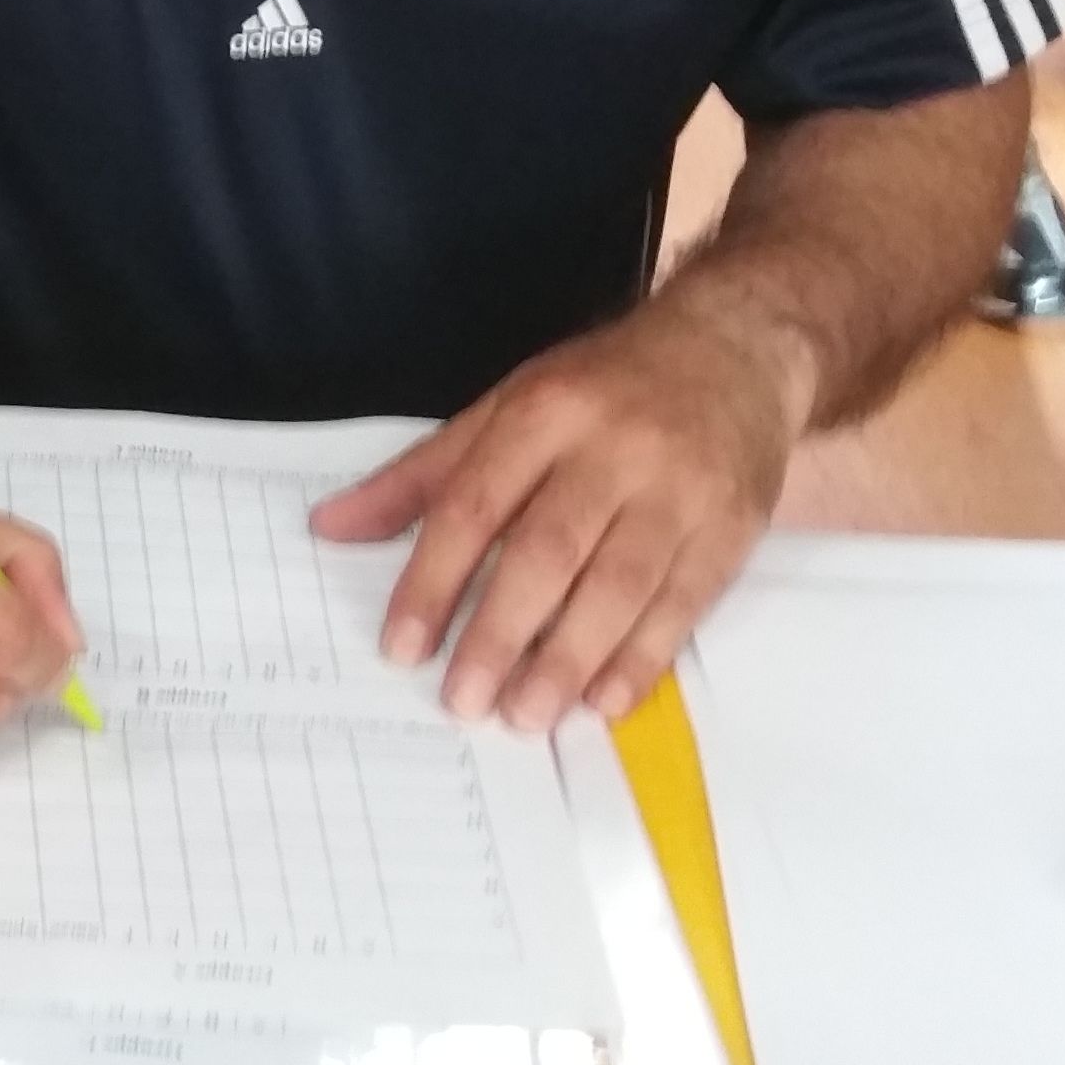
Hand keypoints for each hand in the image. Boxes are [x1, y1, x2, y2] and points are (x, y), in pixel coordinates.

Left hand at [308, 297, 816, 732]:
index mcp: (543, 411)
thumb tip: (329, 526)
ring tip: (525, 714)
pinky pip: (683, 603)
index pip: (475, 503)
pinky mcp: (731, 528)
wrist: (735, 350)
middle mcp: (612, 449)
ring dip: (568, 659)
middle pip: (547, 550)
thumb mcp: (507, 407)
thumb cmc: (604, 391)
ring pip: (618, 586)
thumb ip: (422, 475)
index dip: (433, 579)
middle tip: (463, 701)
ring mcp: (678, 490)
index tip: (402, 646)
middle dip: (500, 633)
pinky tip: (603, 700)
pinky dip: (642, 658)